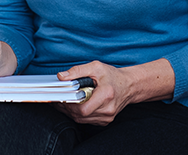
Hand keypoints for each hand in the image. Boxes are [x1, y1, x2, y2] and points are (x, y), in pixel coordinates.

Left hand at [54, 58, 174, 125]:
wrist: (129, 85)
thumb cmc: (112, 76)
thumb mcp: (96, 67)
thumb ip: (78, 71)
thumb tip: (62, 77)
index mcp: (106, 95)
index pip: (82, 108)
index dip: (69, 104)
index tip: (60, 98)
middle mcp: (108, 109)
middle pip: (80, 115)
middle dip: (67, 108)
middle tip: (59, 99)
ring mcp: (107, 117)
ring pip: (82, 120)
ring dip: (71, 112)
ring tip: (65, 101)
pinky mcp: (105, 121)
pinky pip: (87, 121)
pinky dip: (79, 114)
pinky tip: (76, 106)